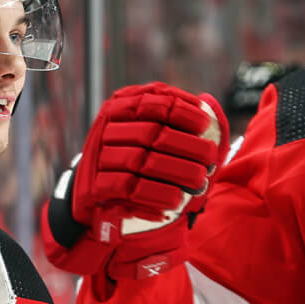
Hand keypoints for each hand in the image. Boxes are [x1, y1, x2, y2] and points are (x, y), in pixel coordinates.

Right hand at [42, 83, 225, 299]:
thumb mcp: (149, 131)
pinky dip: (155, 195)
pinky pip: (128, 189)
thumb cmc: (133, 158)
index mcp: (120, 107)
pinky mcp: (94, 186)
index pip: (154, 102)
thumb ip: (174, 117)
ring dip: (176, 172)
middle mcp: (106, 128)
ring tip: (199, 182)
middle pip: (150, 133)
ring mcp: (97, 157)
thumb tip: (209, 105)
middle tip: (210, 158)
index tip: (205, 124)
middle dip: (186, 146)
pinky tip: (175, 201)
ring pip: (141, 161)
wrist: (94, 192)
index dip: (182, 112)